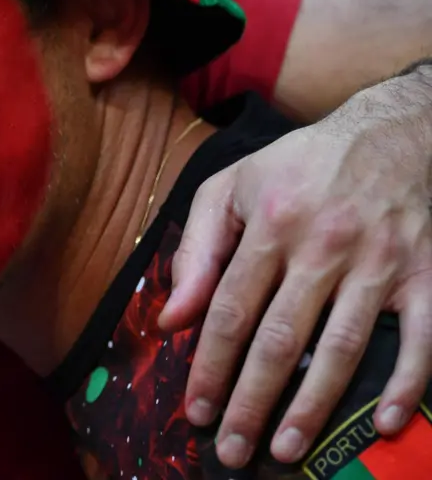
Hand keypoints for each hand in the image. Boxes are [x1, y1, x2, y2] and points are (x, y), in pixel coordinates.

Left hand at [159, 66, 431, 468]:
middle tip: (233, 450)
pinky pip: (422, 338)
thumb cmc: (301, 165)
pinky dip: (407, 383)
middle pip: (280, 340)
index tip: (196, 410)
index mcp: (269, 224)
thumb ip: (196, 250)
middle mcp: (323, 246)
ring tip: (286, 448)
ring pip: (341, 348)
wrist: (394, 131)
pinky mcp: (427, 274)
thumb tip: (173, 318)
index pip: (229, 310)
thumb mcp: (232, 187)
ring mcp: (379, 262)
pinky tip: (385, 422)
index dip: (209, 365)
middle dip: (251, 400)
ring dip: (313, 405)